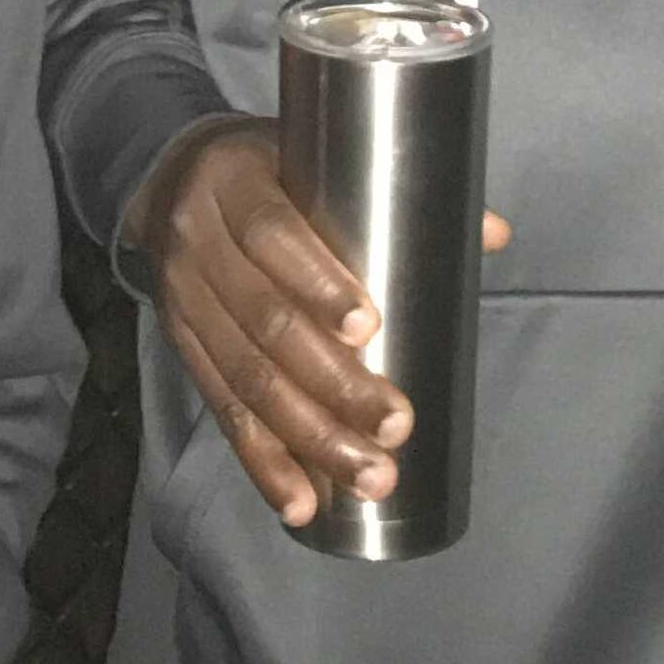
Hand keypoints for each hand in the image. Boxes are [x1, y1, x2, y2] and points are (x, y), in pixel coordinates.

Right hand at [129, 119, 507, 529]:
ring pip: (246, 380)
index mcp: (236, 183)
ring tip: (368, 477)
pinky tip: (301, 503)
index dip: (318, 284)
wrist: (168, 180)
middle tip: (395, 425)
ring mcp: (186, 302)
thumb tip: (495, 233)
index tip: (370, 327)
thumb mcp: (312, 160)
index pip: (273, 234)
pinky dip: (262, 463)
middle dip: (333, 383)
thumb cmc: (269, 172)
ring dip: (309, 437)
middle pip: (265, 323)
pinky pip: (222, 412)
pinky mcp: (183, 349)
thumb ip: (400, 192)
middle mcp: (201, 245)